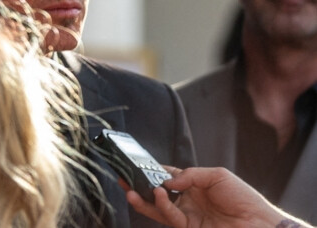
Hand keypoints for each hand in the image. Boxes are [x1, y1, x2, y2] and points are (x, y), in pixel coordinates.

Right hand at [126, 167, 310, 227]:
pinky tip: (157, 195)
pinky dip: (161, 206)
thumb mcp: (217, 175)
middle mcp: (188, 201)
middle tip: (122, 179)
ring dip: (144, 200)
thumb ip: (190, 174)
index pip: (168, 175)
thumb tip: (169, 179)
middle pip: (158, 193)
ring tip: (131, 190)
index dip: (152, 170)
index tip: (136, 164)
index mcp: (194, 186)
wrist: (261, 226)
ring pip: (159, 208)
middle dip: (139, 187)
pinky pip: (170, 217)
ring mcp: (188, 216)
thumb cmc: (244, 198)